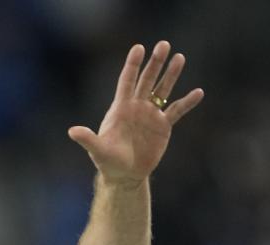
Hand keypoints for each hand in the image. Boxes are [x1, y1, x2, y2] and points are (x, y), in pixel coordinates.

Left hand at [69, 41, 204, 184]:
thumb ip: (87, 139)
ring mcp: (150, 115)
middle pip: (146, 80)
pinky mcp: (163, 126)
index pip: (126, 81)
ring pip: (162, 90)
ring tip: (179, 57)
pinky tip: (198, 92)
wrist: (124, 175)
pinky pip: (177, 111)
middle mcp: (136, 107)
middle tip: (164, 44)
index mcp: (120, 108)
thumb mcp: (97, 150)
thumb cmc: (107, 162)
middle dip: (155, 63)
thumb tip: (72, 131)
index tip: (139, 48)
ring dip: (171, 75)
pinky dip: (187, 102)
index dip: (132, 65)